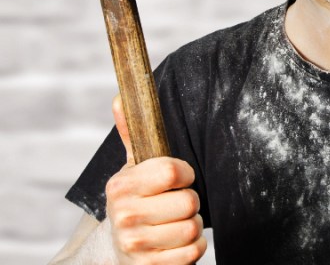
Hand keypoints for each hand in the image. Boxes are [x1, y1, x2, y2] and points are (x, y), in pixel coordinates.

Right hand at [105, 95, 206, 263]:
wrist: (118, 251)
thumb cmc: (136, 200)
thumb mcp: (131, 168)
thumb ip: (132, 133)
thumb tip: (122, 96)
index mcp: (120, 186)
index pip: (171, 171)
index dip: (184, 173)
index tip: (178, 177)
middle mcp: (125, 216)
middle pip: (189, 201)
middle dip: (190, 202)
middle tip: (175, 204)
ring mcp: (137, 245)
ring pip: (193, 228)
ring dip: (193, 225)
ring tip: (175, 222)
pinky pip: (194, 252)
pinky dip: (194, 247)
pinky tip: (177, 243)